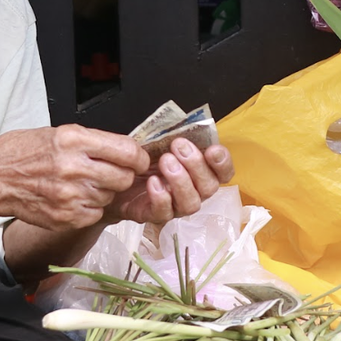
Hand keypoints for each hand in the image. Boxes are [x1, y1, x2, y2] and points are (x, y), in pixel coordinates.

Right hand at [0, 125, 148, 230]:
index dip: (138, 158)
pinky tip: (72, 198)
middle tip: (108, 172)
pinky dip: (89, 207)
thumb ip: (93, 142)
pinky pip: (95, 214)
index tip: (137, 160)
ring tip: (81, 184)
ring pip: (109, 197)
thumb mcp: (58, 134)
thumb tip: (126, 151)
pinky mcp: (65, 217)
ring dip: (103, 192)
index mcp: (73, 140)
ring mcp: (69, 195)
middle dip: (122, 175)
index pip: (127, 151)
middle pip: (124, 178)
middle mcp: (73, 167)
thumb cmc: (22, 152)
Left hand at [110, 139, 234, 225]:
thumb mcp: (161, 142)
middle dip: (196, 165)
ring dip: (181, 181)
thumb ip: (177, 137)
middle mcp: (193, 192)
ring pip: (191, 203)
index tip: (212, 150)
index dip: (223, 163)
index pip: (223, 173)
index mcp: (200, 172)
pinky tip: (152, 181)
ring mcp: (176, 206)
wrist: (117, 175)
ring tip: (165, 161)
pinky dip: (161, 196)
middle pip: (209, 187)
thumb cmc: (145, 158)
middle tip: (178, 146)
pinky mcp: (155, 215)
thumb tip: (186, 125)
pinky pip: (165, 212)